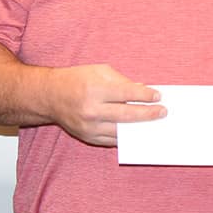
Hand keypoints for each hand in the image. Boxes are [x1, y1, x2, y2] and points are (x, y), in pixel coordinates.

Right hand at [47, 64, 165, 145]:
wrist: (50, 96)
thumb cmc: (77, 79)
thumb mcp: (99, 71)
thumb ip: (122, 81)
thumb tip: (143, 90)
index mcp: (95, 90)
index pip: (127, 94)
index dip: (145, 95)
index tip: (158, 96)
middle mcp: (92, 110)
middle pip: (127, 115)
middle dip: (148, 114)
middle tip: (163, 112)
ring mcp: (89, 127)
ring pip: (121, 131)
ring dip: (140, 129)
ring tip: (154, 125)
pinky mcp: (87, 137)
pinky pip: (112, 140)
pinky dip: (126, 136)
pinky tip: (138, 132)